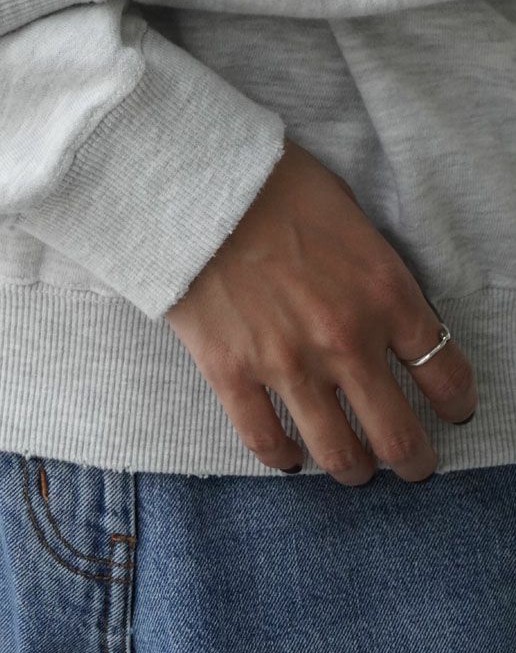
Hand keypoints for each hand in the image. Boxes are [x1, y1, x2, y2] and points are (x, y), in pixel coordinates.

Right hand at [165, 138, 477, 484]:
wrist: (196, 183)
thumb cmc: (274, 185)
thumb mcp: (350, 216)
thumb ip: (374, 272)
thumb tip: (383, 307)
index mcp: (385, 294)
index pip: (445, 373)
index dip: (456, 402)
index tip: (452, 411)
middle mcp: (346, 341)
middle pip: (399, 434)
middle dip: (413, 460)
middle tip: (412, 463)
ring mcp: (288, 363)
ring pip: (338, 454)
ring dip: (353, 469)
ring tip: (353, 468)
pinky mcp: (232, 373)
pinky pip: (265, 441)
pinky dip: (283, 457)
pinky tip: (290, 455)